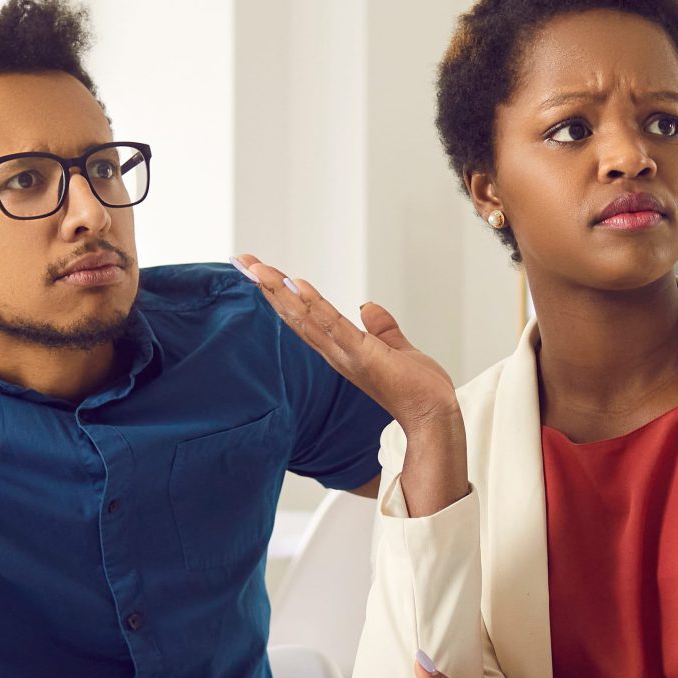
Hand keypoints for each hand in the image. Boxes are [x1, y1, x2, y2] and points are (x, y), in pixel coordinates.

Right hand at [238, 254, 457, 428]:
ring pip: (305, 317)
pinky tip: (297, 286)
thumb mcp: (396, 349)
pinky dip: (313, 306)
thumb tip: (368, 306)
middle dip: (268, 286)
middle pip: (294, 314)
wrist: (434, 417)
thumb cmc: (417, 390)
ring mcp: (346, 354)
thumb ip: (381, 328)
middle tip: (243, 260)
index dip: (281, 294)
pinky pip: (333, 326)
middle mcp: (335, 352)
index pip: (304, 316)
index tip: (259, 271)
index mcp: (341, 349)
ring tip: (257, 267)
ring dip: (280, 291)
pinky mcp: (362, 355)